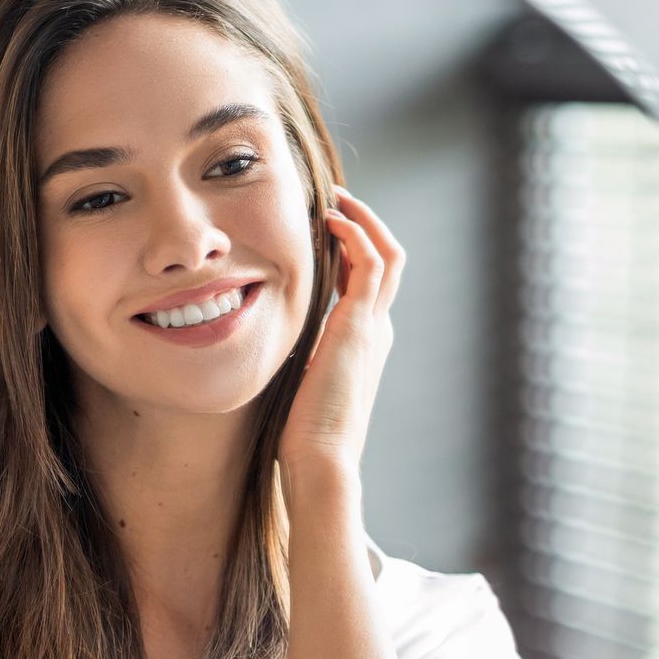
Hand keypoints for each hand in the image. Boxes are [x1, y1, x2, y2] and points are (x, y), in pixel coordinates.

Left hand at [277, 184, 403, 498]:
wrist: (322, 459)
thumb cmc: (304, 435)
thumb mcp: (300, 386)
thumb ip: (297, 361)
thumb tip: (270, 352)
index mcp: (361, 345)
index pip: (365, 285)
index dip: (349, 253)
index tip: (324, 232)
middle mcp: (375, 330)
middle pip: (387, 262)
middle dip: (364, 227)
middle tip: (336, 202)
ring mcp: (373, 326)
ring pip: (387, 254)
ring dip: (364, 221)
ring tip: (336, 200)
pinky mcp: (361, 324)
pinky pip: (371, 262)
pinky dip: (357, 234)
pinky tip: (332, 221)